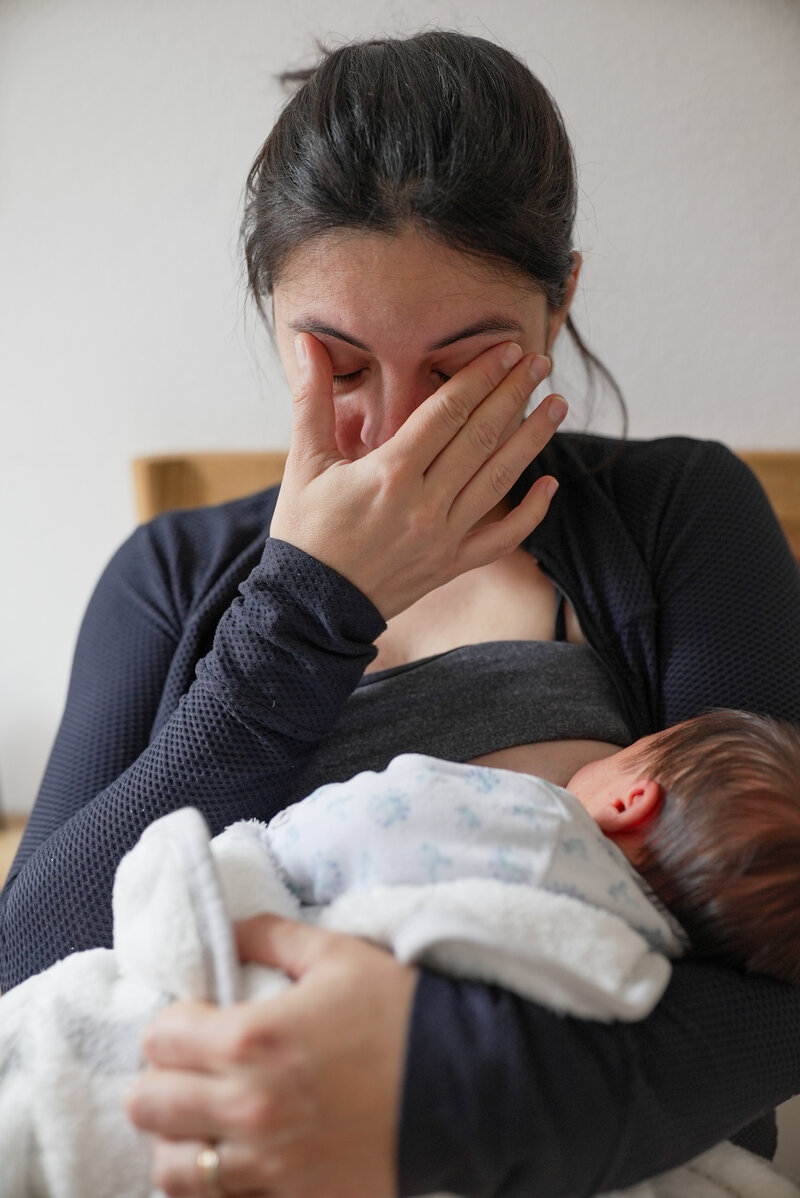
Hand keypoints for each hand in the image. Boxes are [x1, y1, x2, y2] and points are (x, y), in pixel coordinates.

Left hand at [126, 914, 418, 1197]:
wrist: (467, 1084)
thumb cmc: (400, 1012)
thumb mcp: (337, 954)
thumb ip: (270, 937)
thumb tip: (228, 933)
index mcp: (250, 1039)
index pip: (159, 1038)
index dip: (173, 1025)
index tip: (196, 1024)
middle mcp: (247, 1107)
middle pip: (148, 1105)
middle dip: (162, 1081)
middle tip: (191, 1072)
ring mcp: (267, 1166)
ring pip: (172, 1168)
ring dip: (179, 1141)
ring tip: (202, 1124)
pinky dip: (218, 1184)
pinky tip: (236, 1161)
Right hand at [270, 334, 565, 619]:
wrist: (308, 607)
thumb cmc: (304, 533)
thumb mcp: (304, 463)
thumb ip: (311, 399)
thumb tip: (304, 339)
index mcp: (391, 473)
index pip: (448, 411)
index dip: (480, 376)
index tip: (506, 349)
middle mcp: (425, 503)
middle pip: (481, 438)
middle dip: (514, 394)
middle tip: (540, 361)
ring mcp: (443, 537)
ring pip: (499, 481)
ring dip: (531, 440)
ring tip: (557, 406)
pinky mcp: (450, 565)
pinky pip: (500, 539)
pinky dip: (530, 514)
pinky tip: (550, 485)